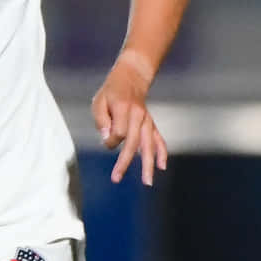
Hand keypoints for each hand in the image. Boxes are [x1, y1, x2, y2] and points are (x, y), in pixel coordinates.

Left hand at [91, 58, 167, 185]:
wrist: (132, 78)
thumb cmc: (111, 92)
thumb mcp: (99, 101)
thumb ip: (101, 120)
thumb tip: (107, 139)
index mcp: (123, 108)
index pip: (119, 132)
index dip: (110, 139)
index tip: (105, 139)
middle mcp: (138, 116)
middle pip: (133, 142)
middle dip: (124, 162)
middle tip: (116, 178)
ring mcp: (146, 121)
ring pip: (148, 145)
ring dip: (148, 164)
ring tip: (147, 182)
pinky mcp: (150, 124)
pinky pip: (158, 139)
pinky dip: (161, 153)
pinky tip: (162, 167)